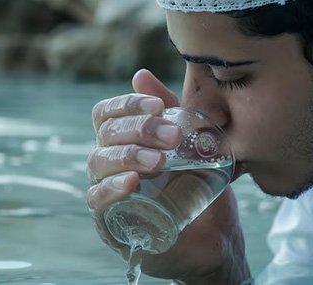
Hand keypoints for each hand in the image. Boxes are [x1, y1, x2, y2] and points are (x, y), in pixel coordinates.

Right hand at [87, 69, 249, 284]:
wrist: (215, 237)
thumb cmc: (199, 188)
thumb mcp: (190, 143)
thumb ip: (169, 110)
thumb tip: (140, 75)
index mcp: (123, 141)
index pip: (106, 113)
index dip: (127, 104)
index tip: (159, 106)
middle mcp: (110, 163)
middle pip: (105, 133)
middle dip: (138, 129)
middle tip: (172, 136)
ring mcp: (106, 191)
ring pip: (98, 161)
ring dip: (129, 155)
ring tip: (159, 161)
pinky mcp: (109, 221)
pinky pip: (97, 200)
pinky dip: (111, 188)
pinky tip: (132, 182)